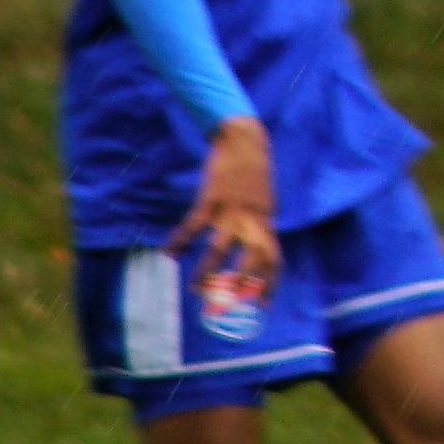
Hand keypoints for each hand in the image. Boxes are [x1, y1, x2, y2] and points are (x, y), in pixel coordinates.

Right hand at [169, 116, 279, 298]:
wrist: (244, 139)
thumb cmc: (254, 173)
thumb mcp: (265, 200)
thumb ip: (261, 222)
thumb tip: (259, 242)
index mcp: (266, 221)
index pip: (273, 257)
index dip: (270, 282)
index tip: (262, 304)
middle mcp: (253, 218)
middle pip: (253, 256)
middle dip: (241, 283)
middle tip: (226, 304)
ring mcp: (232, 208)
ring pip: (221, 246)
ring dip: (208, 270)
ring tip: (196, 289)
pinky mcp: (212, 197)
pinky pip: (194, 224)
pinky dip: (181, 240)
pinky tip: (169, 254)